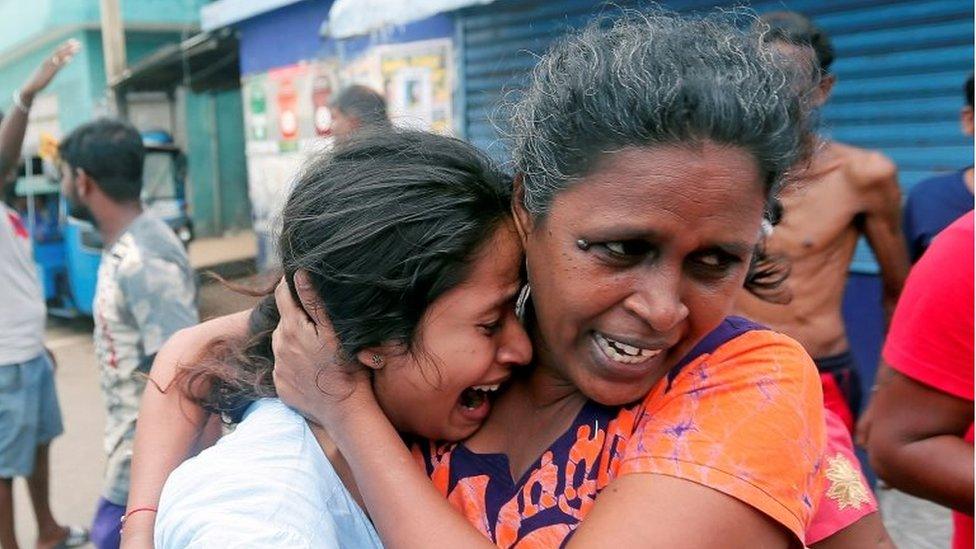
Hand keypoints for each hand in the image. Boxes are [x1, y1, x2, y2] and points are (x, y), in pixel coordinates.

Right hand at [20, 39, 80, 100]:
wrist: (30, 88)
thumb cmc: (38, 81)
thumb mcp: (46, 72)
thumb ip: (52, 68)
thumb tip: (57, 64)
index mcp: (47, 61)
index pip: (57, 51)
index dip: (66, 45)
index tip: (74, 41)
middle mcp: (47, 61)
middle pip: (59, 52)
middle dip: (69, 47)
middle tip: (78, 42)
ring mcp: (48, 67)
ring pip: (59, 57)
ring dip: (68, 52)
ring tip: (77, 48)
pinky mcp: (49, 73)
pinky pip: (57, 66)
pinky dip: (63, 62)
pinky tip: (70, 58)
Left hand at [271, 271, 371, 427]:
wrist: (343, 411)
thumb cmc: (345, 368)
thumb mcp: (334, 331)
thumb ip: (314, 301)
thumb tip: (299, 274)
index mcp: (291, 328)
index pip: (282, 295)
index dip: (290, 284)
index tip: (299, 278)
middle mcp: (279, 346)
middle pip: (284, 320)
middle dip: (297, 316)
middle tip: (318, 321)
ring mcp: (279, 367)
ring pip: (283, 342)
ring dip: (296, 339)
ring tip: (318, 347)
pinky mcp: (281, 385)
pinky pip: (285, 365)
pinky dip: (295, 362)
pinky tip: (313, 367)